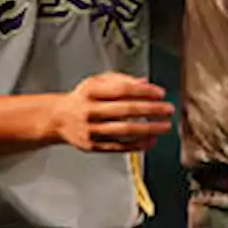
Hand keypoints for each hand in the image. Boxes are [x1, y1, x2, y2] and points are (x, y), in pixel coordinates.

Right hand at [51, 73, 173, 153]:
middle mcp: (89, 110)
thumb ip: (121, 80)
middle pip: (125, 110)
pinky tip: (150, 141)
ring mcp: (91, 130)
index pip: (121, 90)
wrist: (59, 118)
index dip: (143, 91)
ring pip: (124, 130)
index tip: (160, 93)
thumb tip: (145, 83)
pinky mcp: (93, 146)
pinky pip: (118, 146)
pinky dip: (137, 145)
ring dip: (148, 129)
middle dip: (151, 110)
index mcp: (90, 91)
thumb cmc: (82, 98)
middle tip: (168, 109)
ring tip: (164, 126)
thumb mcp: (97, 81)